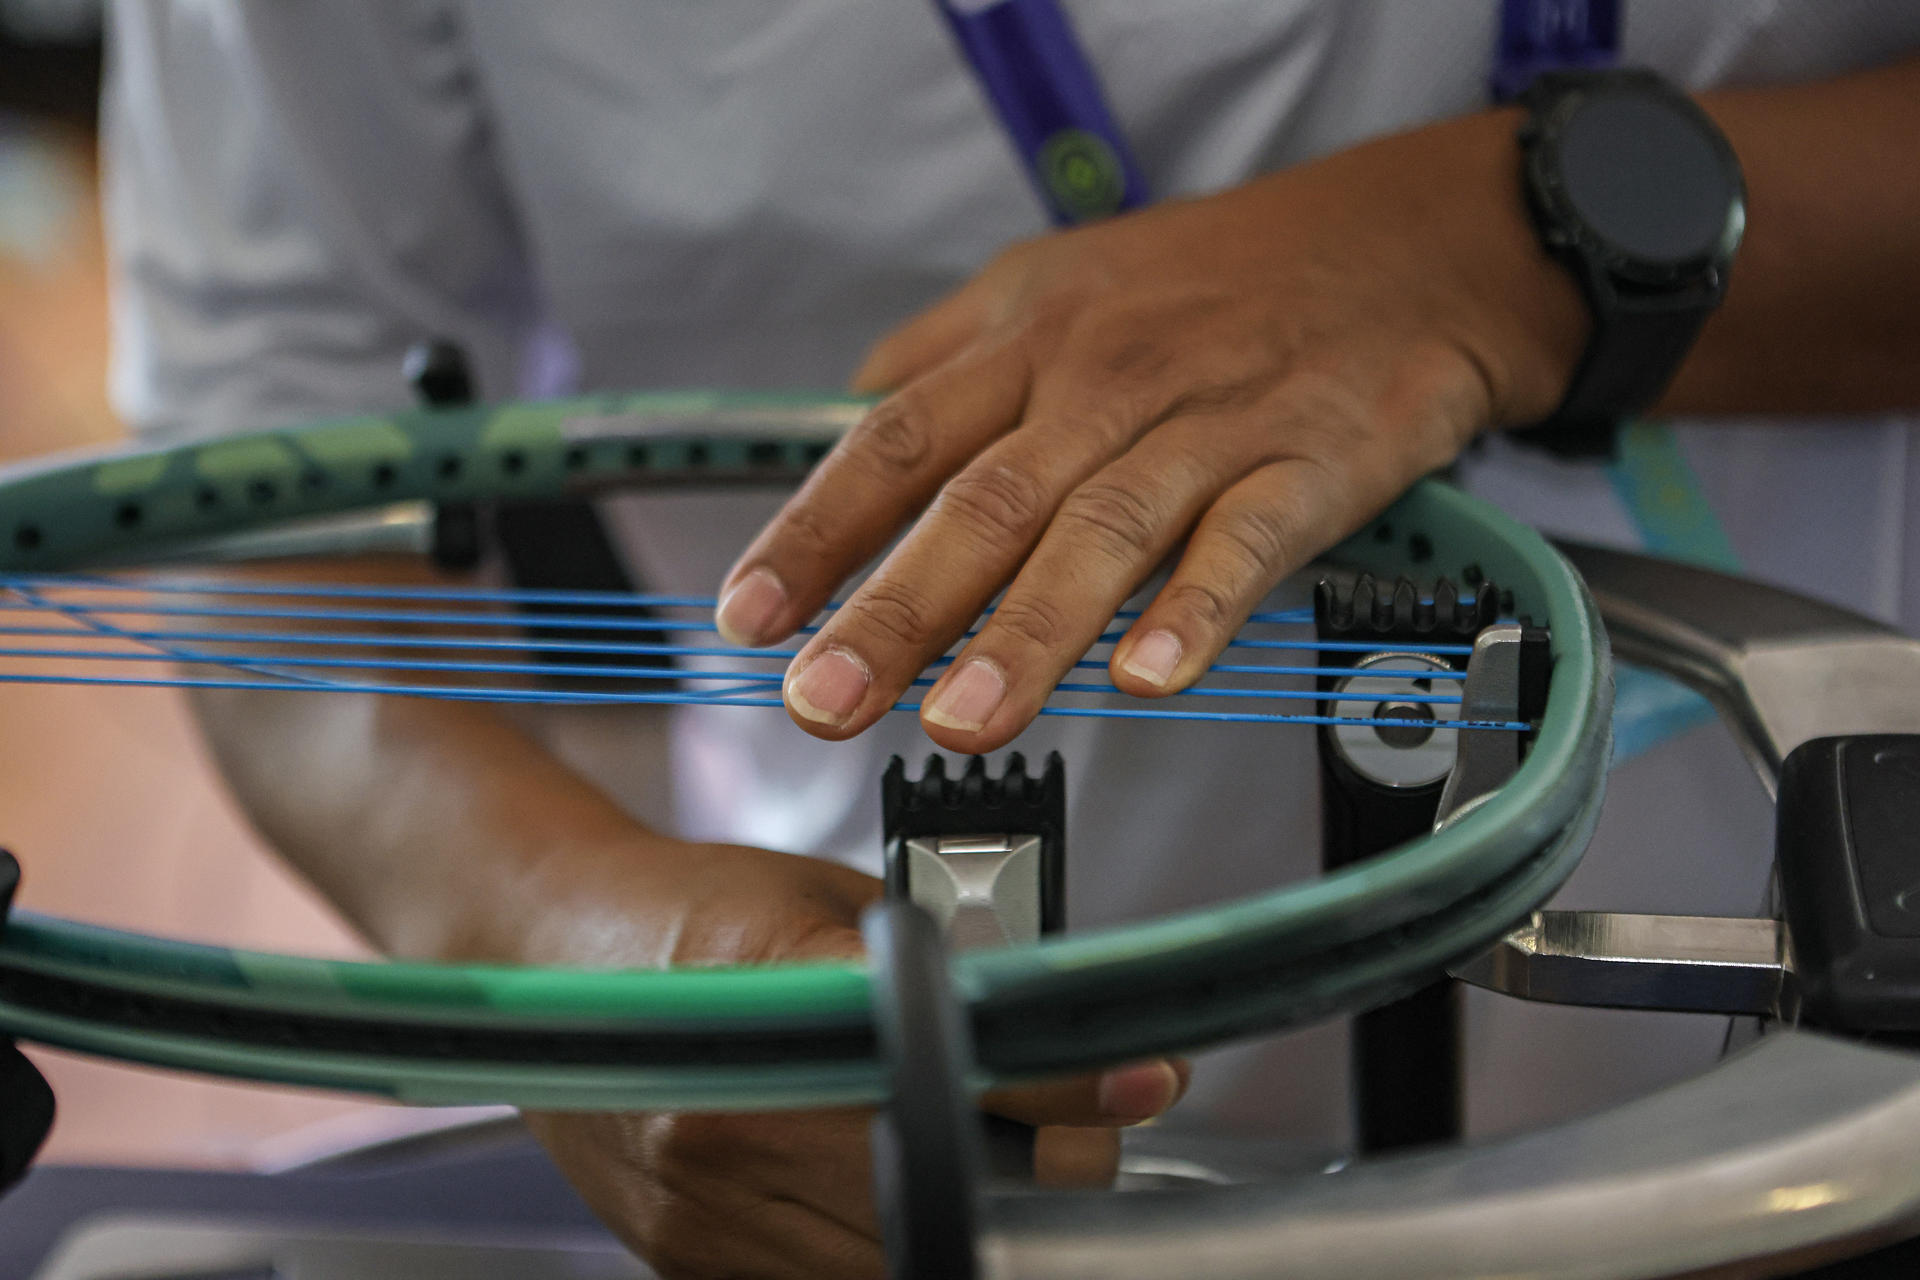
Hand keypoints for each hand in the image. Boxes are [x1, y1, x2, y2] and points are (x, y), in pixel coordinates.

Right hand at [505, 841, 1187, 1279]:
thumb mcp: (828, 901)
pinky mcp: (690, 1259)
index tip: (1142, 1077)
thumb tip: (1058, 1013)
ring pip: (897, 1259)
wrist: (544, 958)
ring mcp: (704, 1207)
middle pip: (942, 1184)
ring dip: (977, 1221)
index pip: (954, 1063)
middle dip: (1045, 1168)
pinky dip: (896, 1252)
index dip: (1064, 1083)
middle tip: (1086, 1130)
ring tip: (1012, 1166)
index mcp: (767, 997)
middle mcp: (729, 1118)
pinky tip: (917, 1195)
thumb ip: (940, 961)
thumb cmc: (686, 912)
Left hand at [717, 109, 1586, 751]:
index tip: (749, 615)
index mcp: (1029, 345)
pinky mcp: (1307, 464)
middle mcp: (1103, 385)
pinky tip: (1150, 679)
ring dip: (1026, 633)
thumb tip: (845, 416)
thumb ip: (948, 359)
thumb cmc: (1215, 280)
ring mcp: (1207, 426)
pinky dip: (1197, 610)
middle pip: (982, 502)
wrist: (1403, 245)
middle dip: (894, 610)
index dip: (817, 531)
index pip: (898, 441)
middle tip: (823, 702)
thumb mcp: (1057, 282)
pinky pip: (1245, 541)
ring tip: (960, 722)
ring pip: (1102, 531)